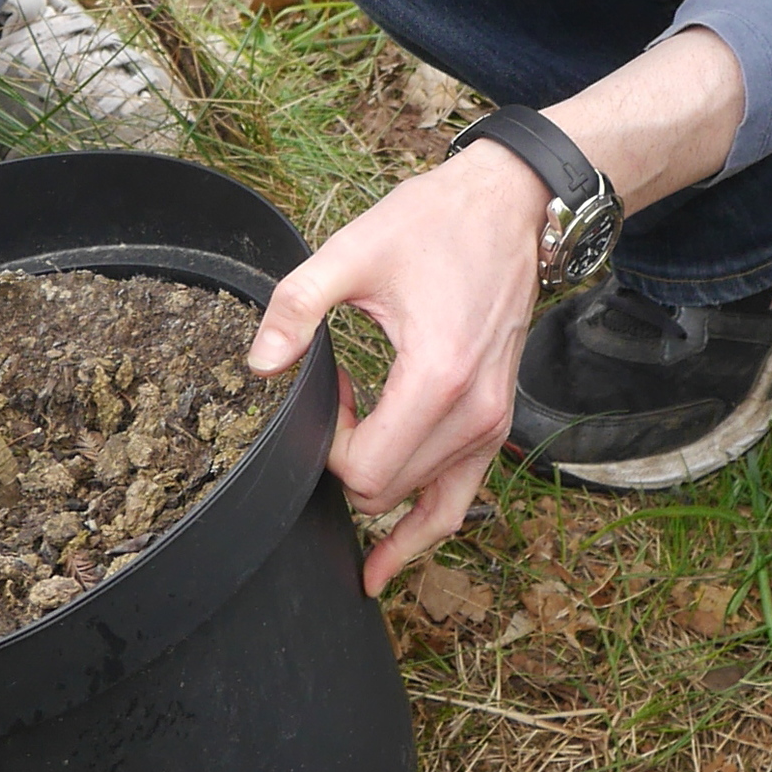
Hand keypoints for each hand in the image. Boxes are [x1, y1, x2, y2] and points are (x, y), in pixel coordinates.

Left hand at [241, 30, 748, 591]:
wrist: (512, 206)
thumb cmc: (435, 223)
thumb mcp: (353, 250)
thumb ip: (296, 306)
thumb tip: (260, 366)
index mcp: (437, 379)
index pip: (365, 469)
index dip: (326, 446)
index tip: (326, 390)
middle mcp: (474, 415)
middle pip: (385, 492)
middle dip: (344, 460)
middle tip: (336, 398)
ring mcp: (492, 425)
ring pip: (418, 506)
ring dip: (375, 483)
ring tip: (349, 436)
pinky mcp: (496, 424)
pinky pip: (458, 503)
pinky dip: (420, 532)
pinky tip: (382, 565)